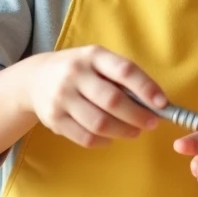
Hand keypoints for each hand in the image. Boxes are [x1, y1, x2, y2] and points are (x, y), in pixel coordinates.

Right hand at [23, 45, 166, 148]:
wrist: (34, 79)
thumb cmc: (80, 71)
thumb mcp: (98, 62)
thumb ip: (121, 77)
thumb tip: (154, 102)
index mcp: (93, 55)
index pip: (125, 70)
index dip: (147, 88)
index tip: (162, 103)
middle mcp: (75, 74)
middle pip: (112, 100)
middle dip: (138, 115)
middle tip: (152, 123)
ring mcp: (62, 98)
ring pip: (99, 123)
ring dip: (123, 131)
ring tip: (135, 131)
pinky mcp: (53, 119)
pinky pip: (84, 137)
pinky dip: (103, 141)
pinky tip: (112, 137)